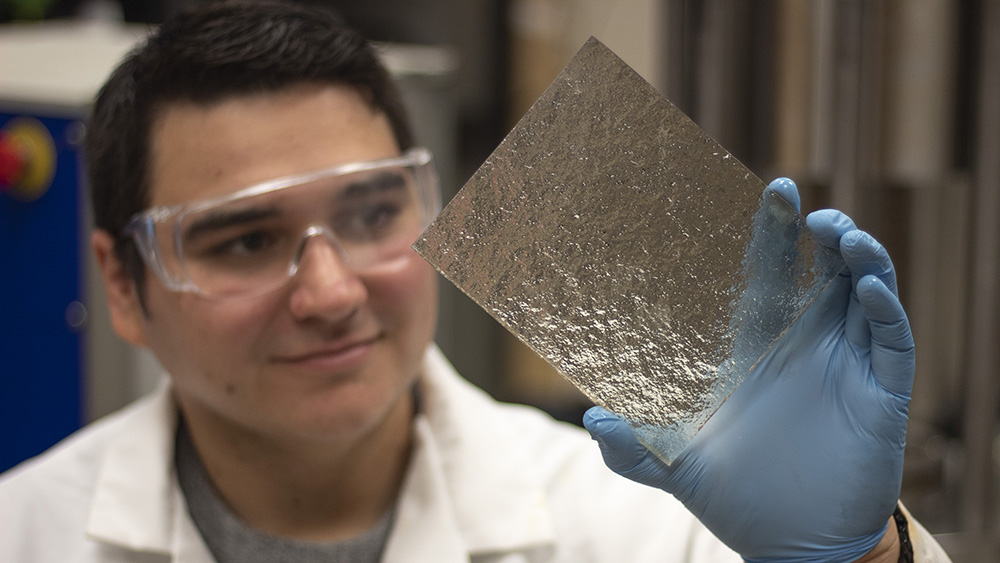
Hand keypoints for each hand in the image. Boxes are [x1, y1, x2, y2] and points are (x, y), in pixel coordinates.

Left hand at [583, 178, 912, 561]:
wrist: (787, 544)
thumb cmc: (734, 493)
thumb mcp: (673, 465)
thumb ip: (631, 449)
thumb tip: (591, 421)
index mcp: (760, 346)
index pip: (772, 274)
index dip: (775, 233)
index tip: (773, 191)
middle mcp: (807, 344)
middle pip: (826, 269)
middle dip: (825, 231)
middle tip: (807, 211)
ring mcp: (847, 365)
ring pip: (867, 292)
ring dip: (863, 259)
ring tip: (842, 237)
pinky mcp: (882, 394)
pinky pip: (893, 341)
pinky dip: (886, 310)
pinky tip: (871, 289)